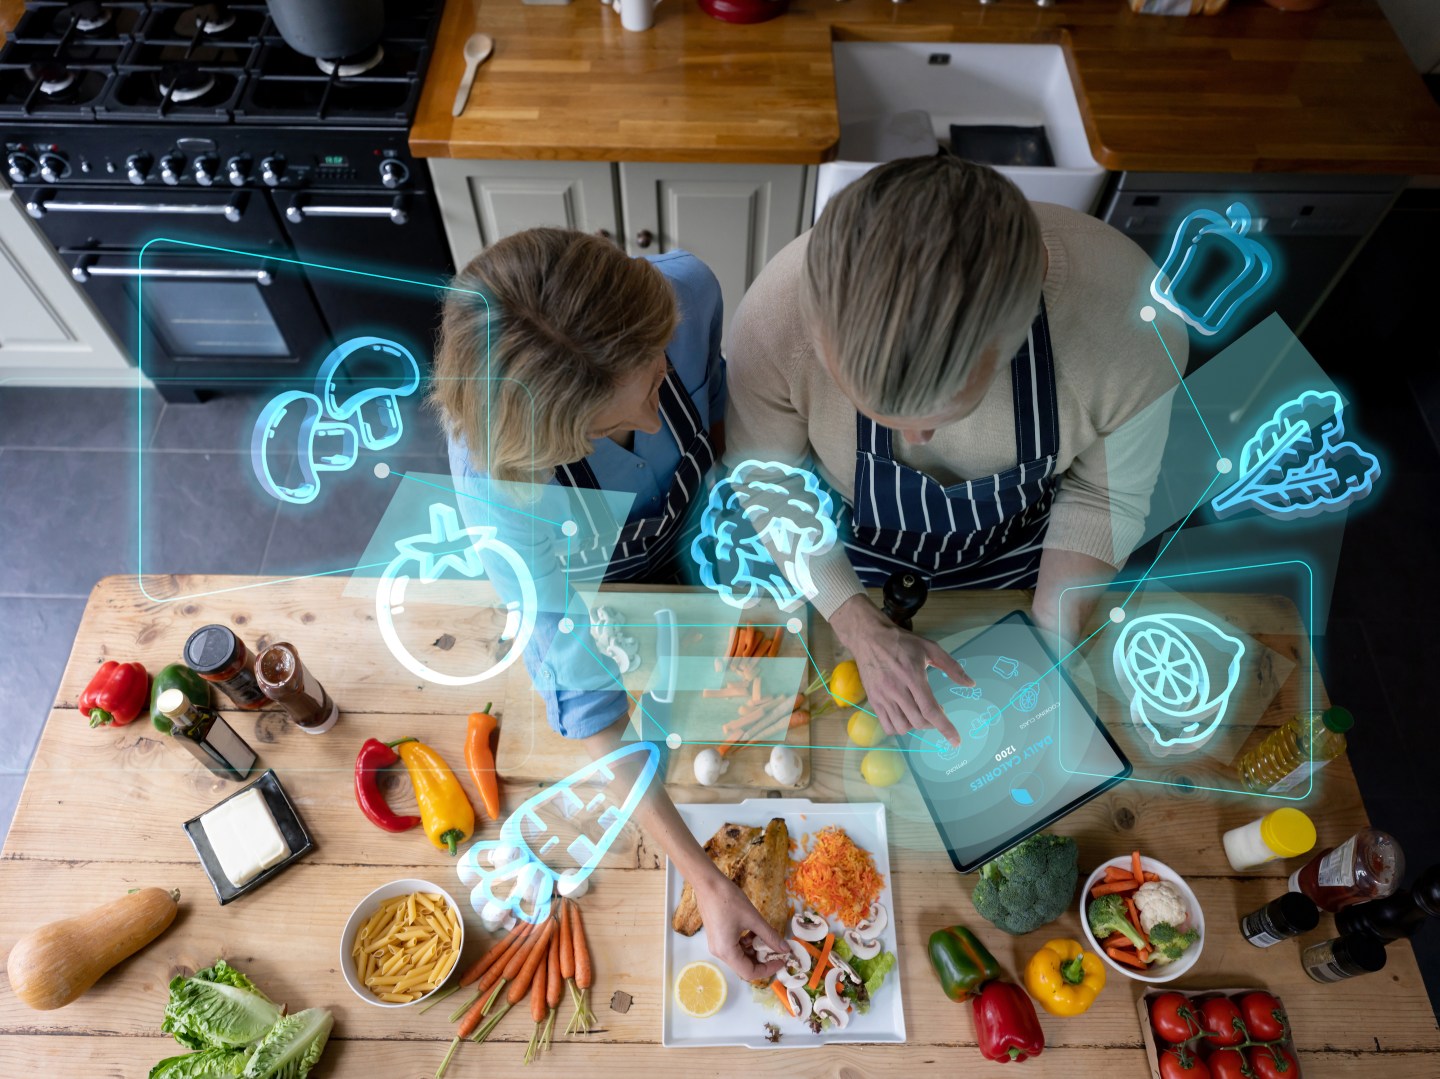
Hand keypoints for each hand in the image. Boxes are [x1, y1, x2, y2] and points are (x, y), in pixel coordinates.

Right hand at [693, 869, 788, 981]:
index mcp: (726, 952)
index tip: (781, 960)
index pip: (750, 973)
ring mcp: (717, 945)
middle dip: (763, 960)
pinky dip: (747, 943)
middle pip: (744, 966)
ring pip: (740, 956)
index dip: (768, 969)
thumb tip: (785, 949)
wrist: (707, 883)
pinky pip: (734, 947)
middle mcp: (719, 953)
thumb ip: (770, 936)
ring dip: (755, 950)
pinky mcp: (717, 937)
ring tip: (767, 937)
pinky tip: (755, 931)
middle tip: (777, 949)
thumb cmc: (729, 900)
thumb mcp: (753, 918)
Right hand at [830, 594, 971, 744]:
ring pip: (902, 727)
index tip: (955, 741)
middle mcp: (897, 690)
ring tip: (919, 712)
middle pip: (918, 721)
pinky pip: (887, 726)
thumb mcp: (930, 648)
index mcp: (913, 676)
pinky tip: (904, 716)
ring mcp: (883, 697)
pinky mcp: (873, 700)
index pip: (930, 710)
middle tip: (936, 710)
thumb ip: (952, 667)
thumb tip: (970, 684)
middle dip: (932, 723)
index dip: (945, 727)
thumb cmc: (902, 642)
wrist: (869, 637)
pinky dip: (899, 727)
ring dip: (916, 725)